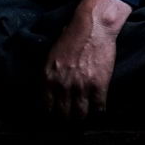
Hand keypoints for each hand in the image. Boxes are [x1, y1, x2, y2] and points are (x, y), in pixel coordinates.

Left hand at [43, 0, 131, 119]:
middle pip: (63, 114)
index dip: (50, 112)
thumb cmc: (71, 35)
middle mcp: (62, 84)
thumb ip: (50, 73)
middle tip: (70, 118)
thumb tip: (49, 89)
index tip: (55, 115)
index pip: (45, 105)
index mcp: (48, 74)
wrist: (92, 26)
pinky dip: (98, 110)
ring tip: (83, 117)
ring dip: (82, 117)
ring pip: (80, 115)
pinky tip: (98, 108)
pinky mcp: (98, 86)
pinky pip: (98, 109)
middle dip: (66, 118)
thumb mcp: (52, 53)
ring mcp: (80, 87)